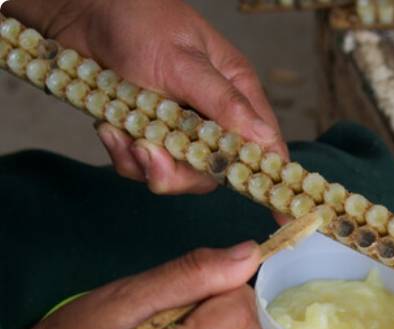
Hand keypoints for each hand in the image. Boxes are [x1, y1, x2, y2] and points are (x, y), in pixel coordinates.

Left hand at [4, 0, 286, 193]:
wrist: (82, 11)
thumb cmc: (140, 19)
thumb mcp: (184, 61)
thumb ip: (224, 103)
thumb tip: (264, 140)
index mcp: (236, 92)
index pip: (263, 145)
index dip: (272, 181)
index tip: (284, 217)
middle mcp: (212, 116)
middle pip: (212, 171)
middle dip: (178, 172)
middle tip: (148, 154)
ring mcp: (178, 129)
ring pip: (175, 174)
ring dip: (144, 163)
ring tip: (120, 134)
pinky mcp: (148, 135)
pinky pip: (143, 166)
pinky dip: (123, 154)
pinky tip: (108, 128)